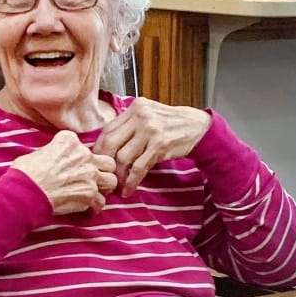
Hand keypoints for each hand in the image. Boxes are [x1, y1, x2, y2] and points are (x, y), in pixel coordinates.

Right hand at [11, 130, 116, 214]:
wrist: (24, 191)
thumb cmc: (26, 172)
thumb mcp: (39, 152)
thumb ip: (55, 152)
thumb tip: (54, 159)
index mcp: (70, 141)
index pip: (83, 146)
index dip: (79, 157)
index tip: (72, 166)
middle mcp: (84, 155)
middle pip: (107, 162)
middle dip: (101, 171)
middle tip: (91, 178)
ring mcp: (89, 175)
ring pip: (111, 180)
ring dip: (103, 187)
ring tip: (93, 192)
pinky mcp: (89, 195)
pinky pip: (101, 202)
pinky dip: (95, 206)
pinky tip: (87, 208)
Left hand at [93, 97, 210, 196]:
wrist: (198, 127)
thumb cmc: (171, 123)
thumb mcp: (149, 114)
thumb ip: (130, 124)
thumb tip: (106, 144)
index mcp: (136, 107)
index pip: (108, 129)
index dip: (99, 148)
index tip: (97, 161)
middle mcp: (141, 116)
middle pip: (111, 142)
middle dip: (105, 162)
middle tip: (104, 176)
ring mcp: (151, 130)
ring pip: (123, 157)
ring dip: (118, 176)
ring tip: (117, 186)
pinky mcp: (160, 145)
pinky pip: (139, 167)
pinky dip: (131, 181)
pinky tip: (129, 189)